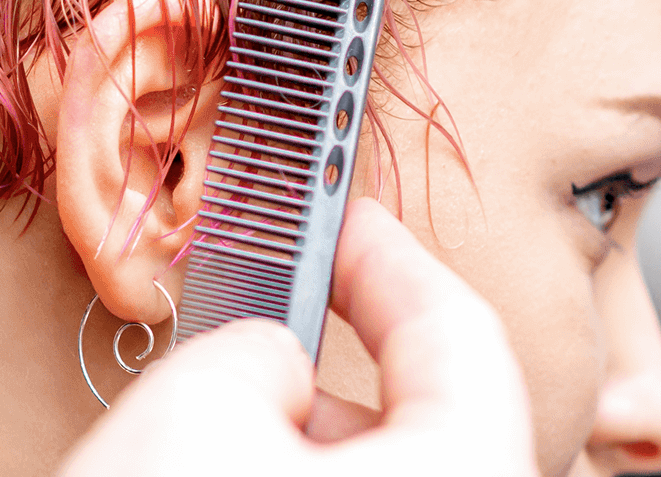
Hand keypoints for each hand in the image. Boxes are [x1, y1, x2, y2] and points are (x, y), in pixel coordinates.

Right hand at [56, 199, 534, 475]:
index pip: (460, 326)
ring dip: (293, 429)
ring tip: (200, 422)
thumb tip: (270, 355)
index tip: (334, 210)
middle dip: (325, 351)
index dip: (386, 249)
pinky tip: (209, 467)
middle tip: (254, 317)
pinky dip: (284, 472)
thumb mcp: (195, 409)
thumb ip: (254, 341)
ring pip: (372, 468)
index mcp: (465, 470)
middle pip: (420, 407)